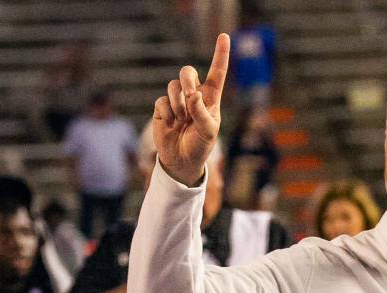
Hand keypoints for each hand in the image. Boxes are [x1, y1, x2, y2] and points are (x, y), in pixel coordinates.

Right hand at [153, 33, 229, 186]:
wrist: (182, 162)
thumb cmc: (200, 146)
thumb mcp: (208, 132)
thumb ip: (202, 113)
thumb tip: (193, 94)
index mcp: (210, 100)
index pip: (216, 74)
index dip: (220, 55)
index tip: (224, 37)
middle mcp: (193, 96)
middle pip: (188, 72)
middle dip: (188, 80)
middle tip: (191, 97)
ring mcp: (177, 101)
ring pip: (173, 86)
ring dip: (178, 103)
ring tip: (181, 120)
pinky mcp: (162, 108)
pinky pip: (162, 101)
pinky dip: (167, 113)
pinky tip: (171, 124)